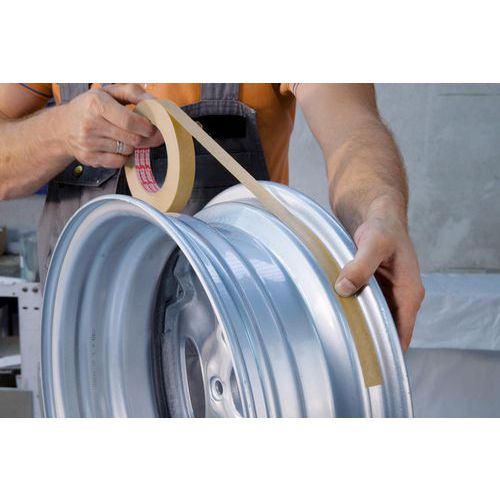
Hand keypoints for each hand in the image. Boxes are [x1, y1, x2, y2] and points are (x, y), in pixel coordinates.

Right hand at [61, 83, 162, 168]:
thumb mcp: (108, 92)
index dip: (146, 127)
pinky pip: (119, 162)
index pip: (130, 121)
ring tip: (126, 137)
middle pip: (132, 139)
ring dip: (133, 146)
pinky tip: (117, 147)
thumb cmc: (90, 107)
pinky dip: (123, 156)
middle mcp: (90, 124)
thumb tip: (154, 101)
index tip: (152, 127)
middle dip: (145, 138)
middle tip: (148, 134)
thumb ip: (132, 92)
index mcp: (96, 104)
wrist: (62, 127)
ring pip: (127, 151)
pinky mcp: (90, 158)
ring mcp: (89, 143)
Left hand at [334, 199, 424, 350]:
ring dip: (359, 326)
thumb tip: (345, 287)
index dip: (389, 351)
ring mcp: (384, 292)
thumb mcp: (374, 243)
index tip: (370, 365)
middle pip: (387, 329)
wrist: (375, 210)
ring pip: (373, 318)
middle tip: (345, 356)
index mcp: (409, 293)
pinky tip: (333, 316)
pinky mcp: (370, 286)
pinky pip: (361, 305)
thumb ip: (361, 266)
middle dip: (370, 342)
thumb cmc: (383, 226)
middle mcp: (399, 297)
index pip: (403, 333)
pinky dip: (351, 311)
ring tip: (336, 340)